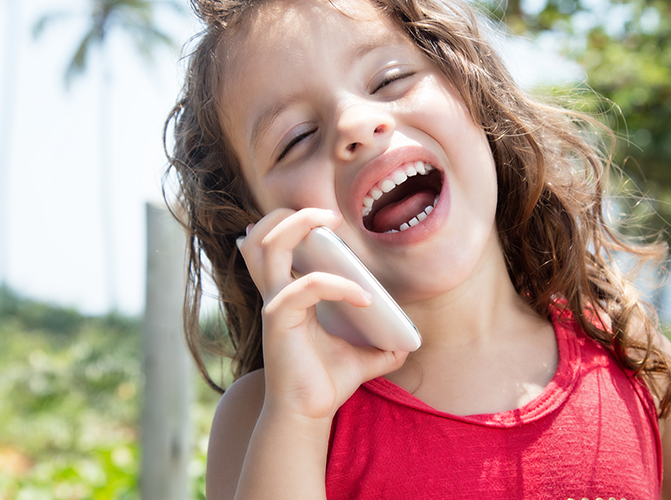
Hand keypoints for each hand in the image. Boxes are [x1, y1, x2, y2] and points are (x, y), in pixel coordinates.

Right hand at [237, 208, 408, 421]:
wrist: (308, 416)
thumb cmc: (325, 383)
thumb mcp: (361, 358)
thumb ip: (381, 345)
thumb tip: (409, 341)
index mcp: (289, 293)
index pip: (277, 244)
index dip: (297, 222)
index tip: (334, 222)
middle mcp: (275, 293)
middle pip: (262, 234)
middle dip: (292, 214)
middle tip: (330, 217)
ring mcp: (273, 303)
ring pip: (268, 245)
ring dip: (300, 226)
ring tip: (333, 226)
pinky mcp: (277, 319)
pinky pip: (306, 286)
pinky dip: (338, 285)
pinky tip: (365, 298)